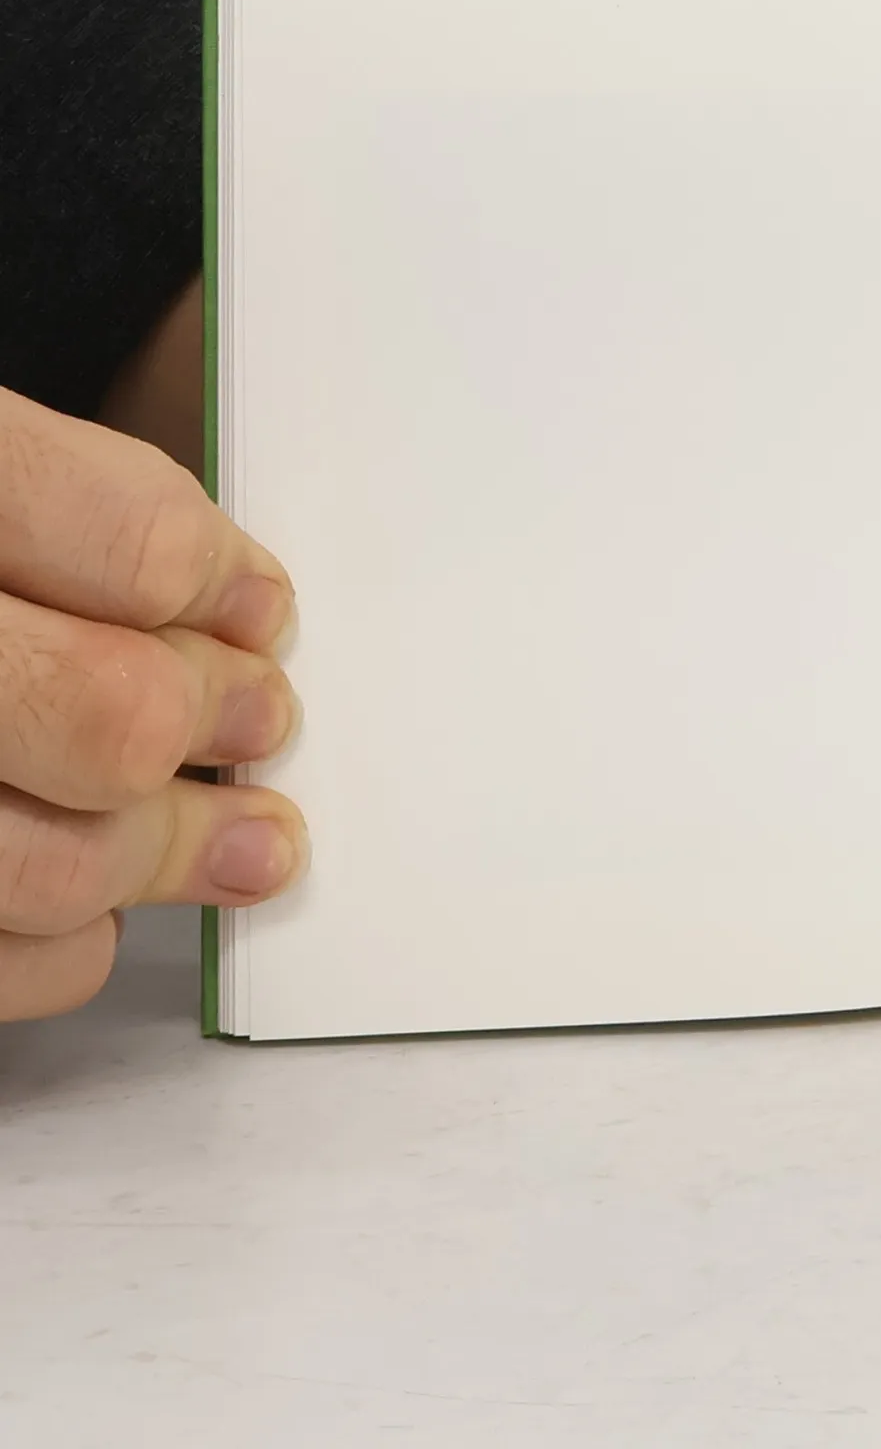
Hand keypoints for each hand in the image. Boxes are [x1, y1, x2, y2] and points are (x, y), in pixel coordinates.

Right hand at [0, 390, 304, 1020]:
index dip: (220, 583)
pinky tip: (81, 899)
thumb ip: (63, 508)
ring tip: (240, 836)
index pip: (126, 545)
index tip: (259, 609)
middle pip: (106, 718)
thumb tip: (232, 608)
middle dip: (212, 723)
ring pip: (50, 865)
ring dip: (167, 851)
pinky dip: (57, 944)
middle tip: (258, 720)